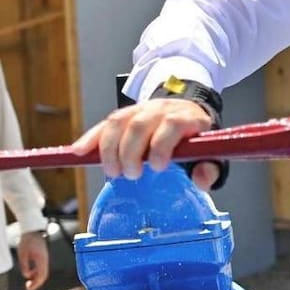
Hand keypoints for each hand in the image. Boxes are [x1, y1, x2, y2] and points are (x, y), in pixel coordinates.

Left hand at [16, 231, 48, 289]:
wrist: (33, 232)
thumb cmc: (27, 241)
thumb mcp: (22, 254)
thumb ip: (25, 265)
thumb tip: (27, 276)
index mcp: (42, 259)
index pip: (42, 275)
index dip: (36, 284)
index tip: (29, 288)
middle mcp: (45, 260)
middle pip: (44, 276)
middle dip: (37, 283)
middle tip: (28, 288)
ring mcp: (45, 259)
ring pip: (43, 273)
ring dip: (36, 279)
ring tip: (28, 282)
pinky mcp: (43, 258)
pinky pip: (41, 269)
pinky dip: (36, 274)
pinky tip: (30, 274)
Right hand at [72, 99, 214, 182]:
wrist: (186, 112)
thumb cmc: (196, 138)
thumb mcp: (210, 153)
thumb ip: (209, 168)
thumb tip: (202, 179)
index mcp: (186, 117)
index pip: (171, 124)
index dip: (162, 144)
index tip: (158, 166)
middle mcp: (161, 109)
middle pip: (139, 124)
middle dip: (131, 152)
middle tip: (131, 175)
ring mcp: (140, 109)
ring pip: (118, 122)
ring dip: (110, 148)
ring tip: (112, 172)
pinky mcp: (124, 115)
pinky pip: (104, 124)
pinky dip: (91, 138)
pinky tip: (79, 152)